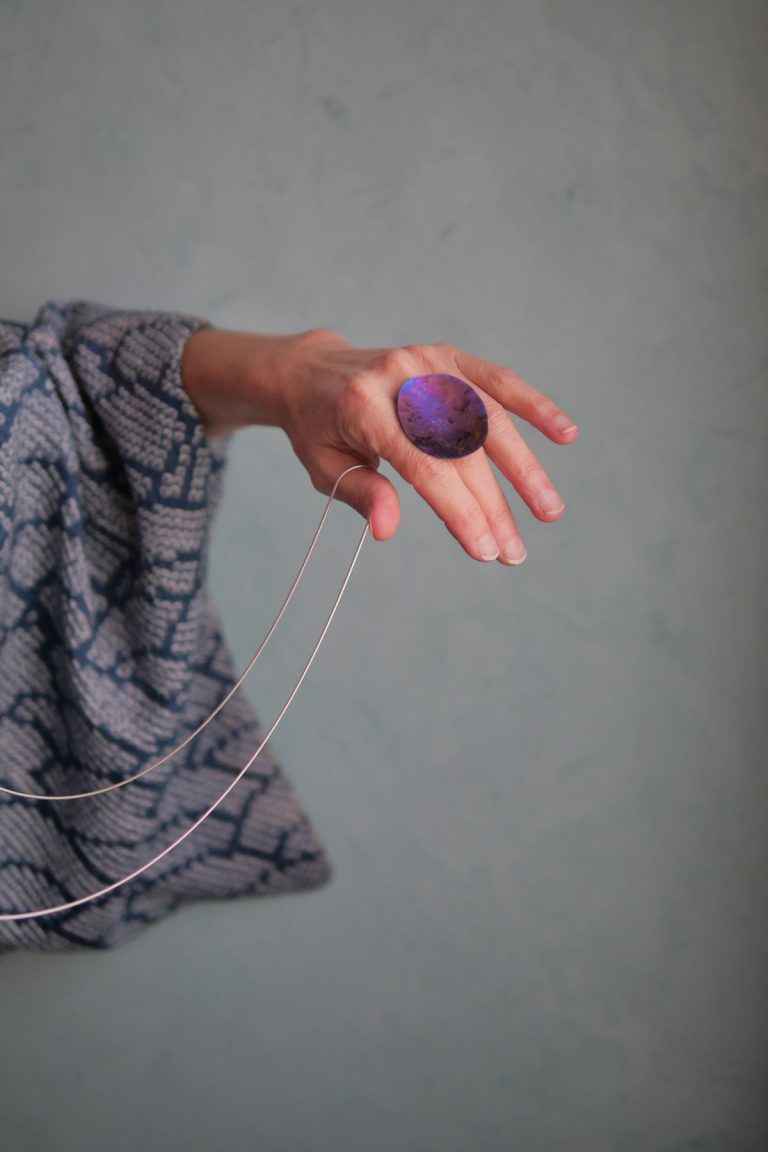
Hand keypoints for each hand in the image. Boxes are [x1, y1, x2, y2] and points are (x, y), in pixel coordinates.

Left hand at [182, 326, 577, 563]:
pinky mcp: (448, 356)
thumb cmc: (319, 429)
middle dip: (491, 506)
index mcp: (362, 406)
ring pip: (488, 417)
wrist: (312, 370)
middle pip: (460, 449)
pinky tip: (565, 433)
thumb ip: (360, 494)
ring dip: (523, 468)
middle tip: (514, 553)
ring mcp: (429, 361)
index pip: (422, 466)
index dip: (457, 510)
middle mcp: (401, 377)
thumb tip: (388, 530)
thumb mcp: (324, 468)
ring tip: (549, 511)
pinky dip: (533, 406)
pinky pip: (498, 380)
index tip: (484, 550)